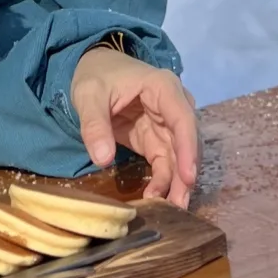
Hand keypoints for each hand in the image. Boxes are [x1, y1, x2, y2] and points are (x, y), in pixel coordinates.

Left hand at [69, 49, 198, 207]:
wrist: (95, 67)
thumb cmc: (96, 75)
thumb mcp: (89, 96)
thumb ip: (94, 125)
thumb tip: (102, 159)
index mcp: (163, 87)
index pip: (183, 119)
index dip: (188, 149)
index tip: (188, 177)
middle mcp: (173, 105)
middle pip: (186, 142)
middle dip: (185, 175)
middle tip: (179, 206)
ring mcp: (167, 124)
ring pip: (180, 156)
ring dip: (177, 183)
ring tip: (172, 209)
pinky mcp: (156, 139)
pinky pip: (166, 162)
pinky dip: (163, 180)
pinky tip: (156, 197)